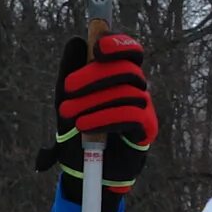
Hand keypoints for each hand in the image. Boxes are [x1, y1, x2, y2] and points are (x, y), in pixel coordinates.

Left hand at [36, 32, 156, 199]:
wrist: (84, 170)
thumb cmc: (78, 130)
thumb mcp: (65, 99)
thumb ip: (70, 71)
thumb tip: (77, 41)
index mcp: (119, 76)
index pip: (130, 51)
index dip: (119, 44)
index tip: (98, 48)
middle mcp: (135, 88)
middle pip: (126, 69)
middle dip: (94, 75)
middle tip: (68, 88)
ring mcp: (144, 108)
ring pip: (126, 92)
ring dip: (93, 101)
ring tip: (69, 114)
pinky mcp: (146, 129)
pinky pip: (131, 115)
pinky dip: (104, 118)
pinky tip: (85, 125)